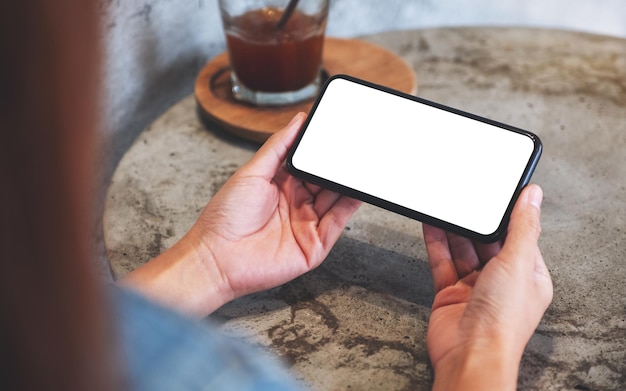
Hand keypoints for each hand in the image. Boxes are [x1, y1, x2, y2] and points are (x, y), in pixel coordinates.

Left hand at [121, 113, 360, 316]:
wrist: (216, 258)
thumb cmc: (225, 217)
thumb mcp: (252, 172)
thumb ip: (278, 146)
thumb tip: (298, 121)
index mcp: (281, 185)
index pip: (310, 164)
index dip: (323, 151)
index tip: (338, 133)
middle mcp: (296, 204)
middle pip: (326, 181)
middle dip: (339, 166)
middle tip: (354, 148)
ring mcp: (307, 224)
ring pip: (336, 199)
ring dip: (349, 183)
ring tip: (362, 165)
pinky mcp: (315, 245)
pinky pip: (337, 222)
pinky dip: (350, 206)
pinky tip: (358, 190)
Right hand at [423, 184, 552, 389]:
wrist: (469, 354)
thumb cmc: (502, 320)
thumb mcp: (519, 262)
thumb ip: (523, 226)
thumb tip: (533, 196)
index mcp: (529, 276)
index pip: (520, 236)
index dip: (509, 215)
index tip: (498, 193)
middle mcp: (502, 281)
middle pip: (487, 241)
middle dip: (476, 221)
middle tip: (466, 194)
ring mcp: (474, 287)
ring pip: (461, 249)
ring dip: (454, 228)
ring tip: (445, 203)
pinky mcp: (449, 292)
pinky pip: (442, 261)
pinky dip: (436, 242)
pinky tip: (431, 224)